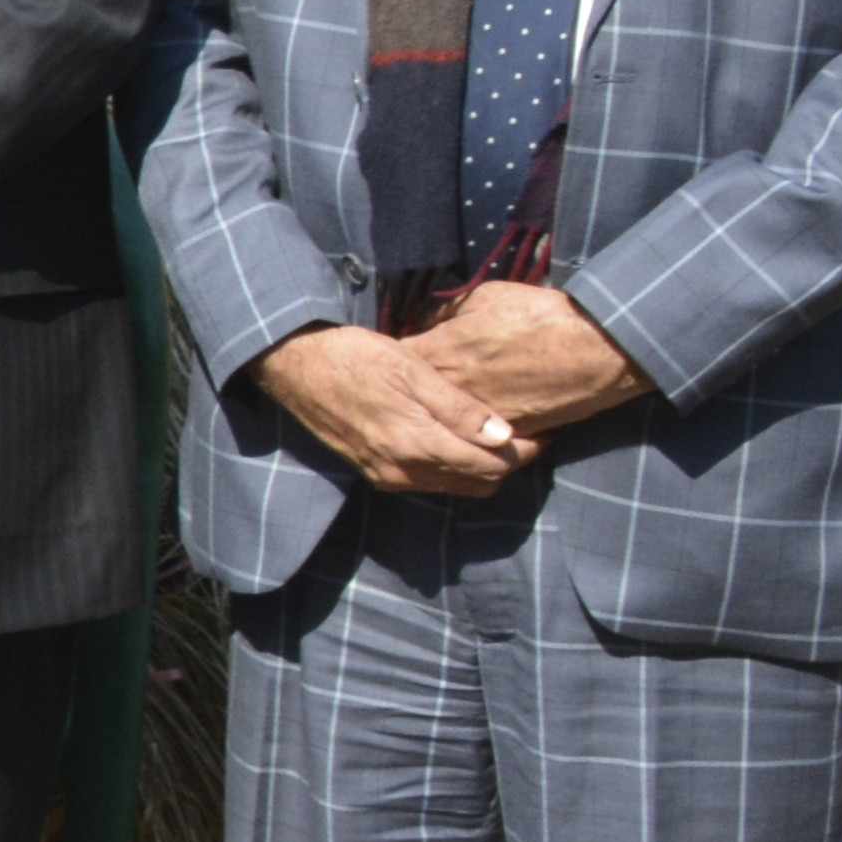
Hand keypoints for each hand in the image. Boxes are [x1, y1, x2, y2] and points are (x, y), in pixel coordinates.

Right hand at [247, 320, 536, 495]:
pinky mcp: (373, 472)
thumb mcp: (412, 370)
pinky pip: (428, 481)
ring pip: (454, 486)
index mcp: (416, 445)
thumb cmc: (354, 356)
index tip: (547, 431)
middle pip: (477, 484)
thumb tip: (506, 437)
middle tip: (529, 433)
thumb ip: (459, 407)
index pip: (491, 465)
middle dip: (509, 464)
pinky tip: (456, 440)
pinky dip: (452, 467)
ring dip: (481, 468)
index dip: (527, 452)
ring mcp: (386, 476)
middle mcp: (403, 471)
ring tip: (498, 436)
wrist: (293, 365)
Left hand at [406, 279, 647, 450]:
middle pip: (416, 399)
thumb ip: (448, 314)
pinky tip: (484, 420)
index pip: (398, 361)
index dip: (397, 360)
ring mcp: (478, 419)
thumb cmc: (541, 315)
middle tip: (421, 387)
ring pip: (446, 424)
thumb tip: (430, 322)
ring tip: (452, 407)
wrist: (597, 348)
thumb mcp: (486, 298)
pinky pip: (481, 437)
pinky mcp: (508, 436)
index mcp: (439, 353)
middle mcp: (452, 392)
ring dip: (445, 417)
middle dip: (415, 394)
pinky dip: (480, 430)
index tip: (399, 359)